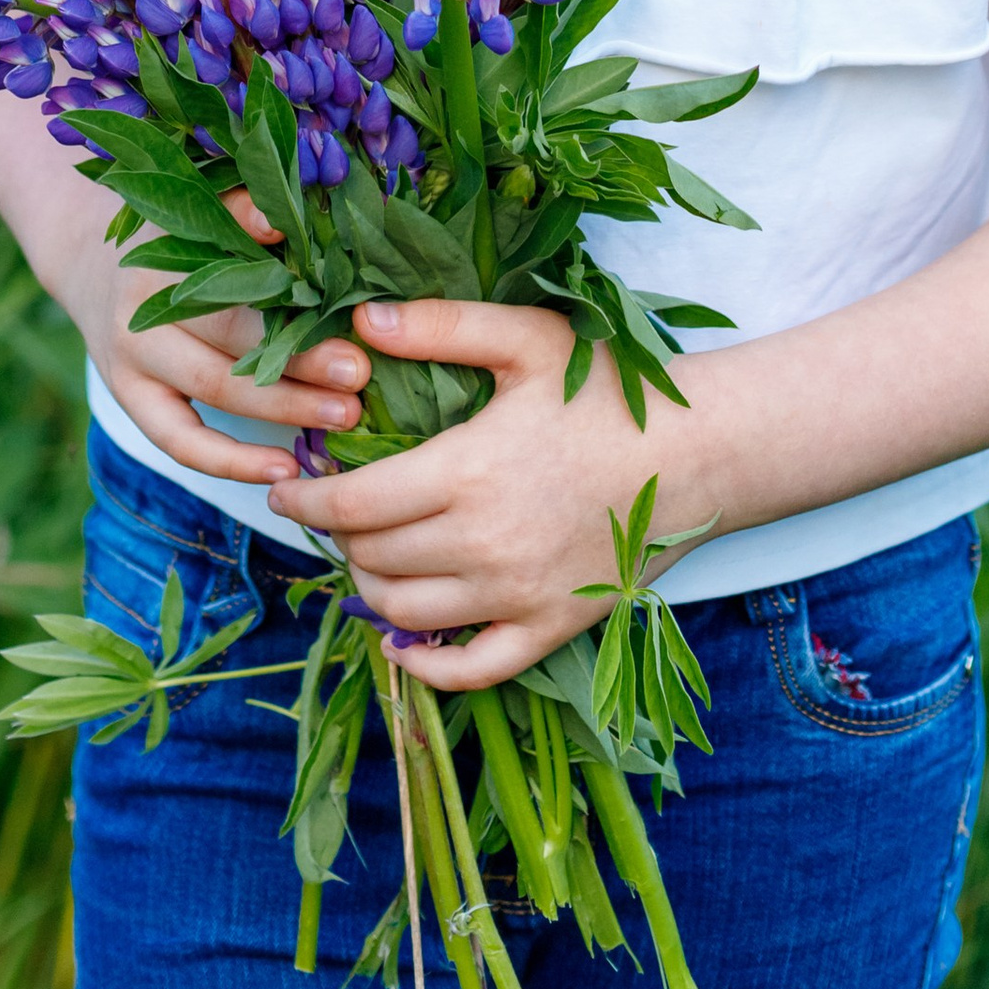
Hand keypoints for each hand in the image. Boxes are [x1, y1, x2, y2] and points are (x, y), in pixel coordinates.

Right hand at [83, 186, 370, 489]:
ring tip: (343, 416)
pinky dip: (232, 462)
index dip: (294, 289)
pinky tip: (284, 470)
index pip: (238, 268)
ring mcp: (132, 355)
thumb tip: (285, 219)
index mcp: (169, 244)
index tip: (348, 301)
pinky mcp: (130, 398)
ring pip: (214, 387)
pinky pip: (182, 442)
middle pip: (231, 332)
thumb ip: (243, 211)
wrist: (91, 263)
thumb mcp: (200, 209)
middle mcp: (145, 301)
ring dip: (284, 406)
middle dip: (302, 356)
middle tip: (360, 372)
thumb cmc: (174, 235)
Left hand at [265, 298, 708, 691]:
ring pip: (405, 612)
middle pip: (372, 559)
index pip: (353, 505)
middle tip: (335, 509)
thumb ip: (443, 325)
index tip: (286, 488)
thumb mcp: (527, 338)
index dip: (307, 500)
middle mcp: (483, 545)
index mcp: (466, 472)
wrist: (701, 454)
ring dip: (372, 586)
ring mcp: (516, 596)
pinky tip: (402, 642)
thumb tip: (361, 318)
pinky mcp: (548, 628)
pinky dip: (425, 664)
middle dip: (340, 535)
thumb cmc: (610, 391)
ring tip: (369, 552)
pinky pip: (469, 670)